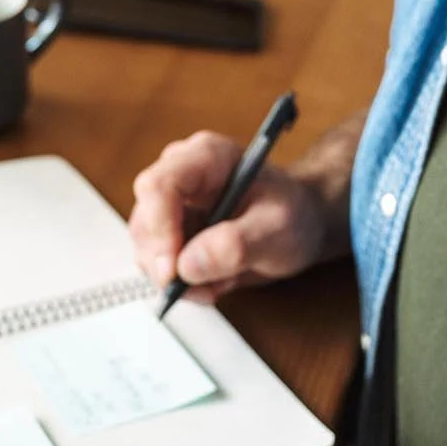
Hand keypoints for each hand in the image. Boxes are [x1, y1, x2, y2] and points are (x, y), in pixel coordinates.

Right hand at [129, 132, 336, 305]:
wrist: (301, 223)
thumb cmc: (293, 214)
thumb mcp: (278, 230)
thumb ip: (236, 245)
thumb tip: (188, 265)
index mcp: (205, 158)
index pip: (159, 186)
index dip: (159, 229)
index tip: (175, 269)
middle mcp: (180, 175)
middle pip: (145, 221)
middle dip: (168, 263)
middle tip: (203, 287)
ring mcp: (172, 204)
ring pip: (147, 248)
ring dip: (179, 278)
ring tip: (222, 281)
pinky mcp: (170, 231)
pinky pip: (159, 264)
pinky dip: (184, 283)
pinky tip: (216, 280)